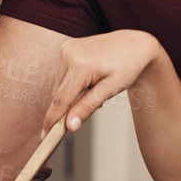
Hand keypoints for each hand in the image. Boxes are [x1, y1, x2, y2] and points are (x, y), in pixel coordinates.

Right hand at [41, 31, 163, 133]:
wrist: (135, 44)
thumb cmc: (128, 65)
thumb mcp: (110, 90)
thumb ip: (87, 107)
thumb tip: (70, 125)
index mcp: (80, 65)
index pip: (60, 99)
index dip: (52, 120)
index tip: (45, 136)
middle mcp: (68, 54)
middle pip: (58, 93)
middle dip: (70, 104)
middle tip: (96, 102)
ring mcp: (66, 48)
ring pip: (60, 85)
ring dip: (72, 93)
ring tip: (96, 87)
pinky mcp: (66, 47)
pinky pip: (63, 74)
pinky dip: (72, 82)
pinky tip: (90, 78)